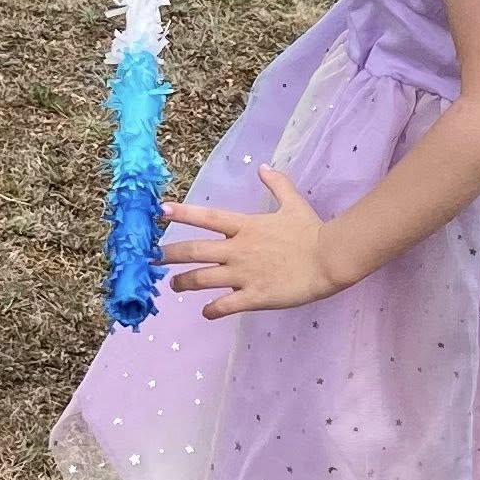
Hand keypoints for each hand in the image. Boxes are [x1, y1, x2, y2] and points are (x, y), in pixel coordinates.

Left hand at [160, 166, 347, 318]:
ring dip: (184, 283)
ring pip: (203, 279)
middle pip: (195, 251)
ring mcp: (244, 274)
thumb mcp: (293, 203)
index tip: (161, 210)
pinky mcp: (254, 296)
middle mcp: (238, 248)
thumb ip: (276, 184)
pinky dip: (212, 309)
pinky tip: (205, 312)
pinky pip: (225, 304)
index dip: (183, 213)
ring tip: (173, 286)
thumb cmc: (310, 231)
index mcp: (245, 225)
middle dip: (170, 254)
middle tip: (151, 258)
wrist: (327, 259)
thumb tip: (263, 167)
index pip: (207, 218)